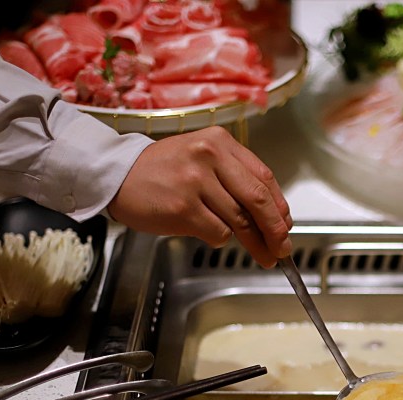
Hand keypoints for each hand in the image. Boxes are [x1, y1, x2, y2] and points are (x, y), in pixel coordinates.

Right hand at [107, 126, 292, 267]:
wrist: (116, 174)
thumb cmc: (163, 170)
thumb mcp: (202, 157)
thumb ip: (235, 178)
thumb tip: (273, 215)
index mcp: (220, 141)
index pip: (264, 177)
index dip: (280, 207)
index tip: (286, 225)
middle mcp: (209, 156)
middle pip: (258, 200)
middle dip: (276, 230)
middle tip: (283, 248)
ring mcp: (195, 182)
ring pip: (240, 220)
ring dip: (255, 243)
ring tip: (263, 255)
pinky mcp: (182, 208)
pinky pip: (217, 232)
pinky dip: (220, 239)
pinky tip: (211, 235)